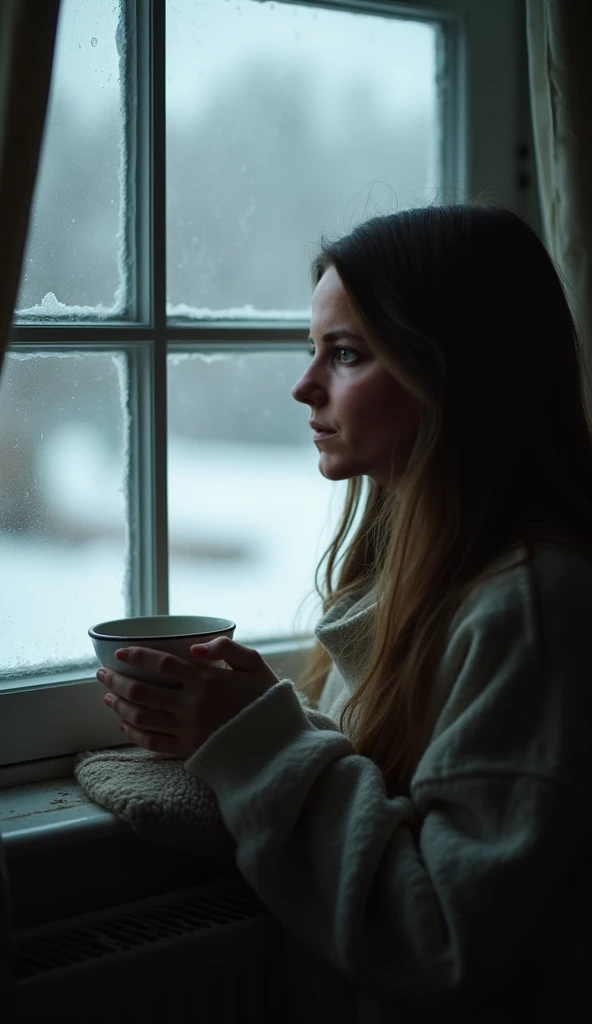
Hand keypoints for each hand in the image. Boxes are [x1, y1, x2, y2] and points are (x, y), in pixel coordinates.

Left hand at [96, 637, 278, 757]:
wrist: (276, 745)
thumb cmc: (266, 700)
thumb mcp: (255, 664)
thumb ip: (227, 648)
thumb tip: (195, 648)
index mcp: (206, 680)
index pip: (161, 664)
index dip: (137, 656)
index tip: (120, 652)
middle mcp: (191, 704)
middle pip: (142, 690)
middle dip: (116, 681)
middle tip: (102, 674)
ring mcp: (187, 729)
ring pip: (141, 715)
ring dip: (119, 705)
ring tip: (108, 697)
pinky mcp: (187, 749)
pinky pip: (151, 742)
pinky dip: (133, 732)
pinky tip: (124, 724)